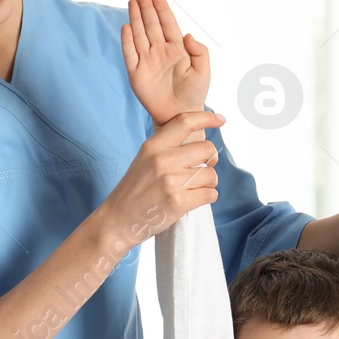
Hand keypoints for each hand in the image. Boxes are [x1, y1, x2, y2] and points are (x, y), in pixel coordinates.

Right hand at [99, 110, 223, 241]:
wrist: (117, 220)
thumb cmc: (134, 190)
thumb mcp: (144, 159)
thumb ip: (167, 147)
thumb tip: (201, 142)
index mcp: (153, 146)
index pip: (185, 121)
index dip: (207, 118)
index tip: (221, 119)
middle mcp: (162, 160)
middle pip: (207, 149)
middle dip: (210, 161)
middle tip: (201, 170)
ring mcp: (171, 181)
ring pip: (211, 174)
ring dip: (208, 183)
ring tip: (192, 189)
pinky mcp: (178, 202)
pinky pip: (210, 194)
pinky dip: (207, 197)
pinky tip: (193, 200)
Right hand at [121, 0, 209, 125]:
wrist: (180, 115)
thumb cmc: (194, 94)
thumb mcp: (204, 71)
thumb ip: (199, 51)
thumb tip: (187, 35)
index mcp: (177, 49)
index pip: (168, 24)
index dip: (162, 9)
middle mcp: (160, 52)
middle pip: (151, 25)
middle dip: (146, 7)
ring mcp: (147, 61)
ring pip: (139, 35)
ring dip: (135, 18)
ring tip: (132, 1)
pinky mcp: (136, 73)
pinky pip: (130, 54)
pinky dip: (127, 41)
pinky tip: (126, 27)